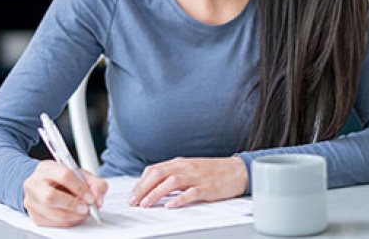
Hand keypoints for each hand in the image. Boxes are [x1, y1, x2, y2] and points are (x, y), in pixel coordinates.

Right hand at [23, 160, 107, 226]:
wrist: (46, 185)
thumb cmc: (63, 179)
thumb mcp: (81, 175)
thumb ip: (95, 184)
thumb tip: (97, 199)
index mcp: (46, 168)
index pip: (64, 176)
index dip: (79, 188)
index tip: (90, 197)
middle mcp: (34, 183)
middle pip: (51, 197)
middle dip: (73, 205)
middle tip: (86, 208)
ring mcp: (31, 201)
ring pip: (51, 212)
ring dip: (72, 216)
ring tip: (83, 213)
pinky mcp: (34, 216)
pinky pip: (51, 223)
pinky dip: (67, 222)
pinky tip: (74, 216)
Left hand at [129, 156, 247, 208]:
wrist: (236, 170)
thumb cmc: (213, 171)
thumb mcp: (190, 168)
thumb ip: (173, 174)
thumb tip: (153, 186)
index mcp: (179, 163)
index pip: (154, 169)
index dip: (140, 183)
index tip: (132, 195)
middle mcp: (185, 167)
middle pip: (159, 174)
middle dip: (143, 188)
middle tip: (133, 202)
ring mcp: (196, 177)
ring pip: (171, 182)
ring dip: (155, 193)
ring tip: (145, 204)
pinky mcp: (206, 187)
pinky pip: (190, 193)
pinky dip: (178, 199)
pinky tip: (170, 206)